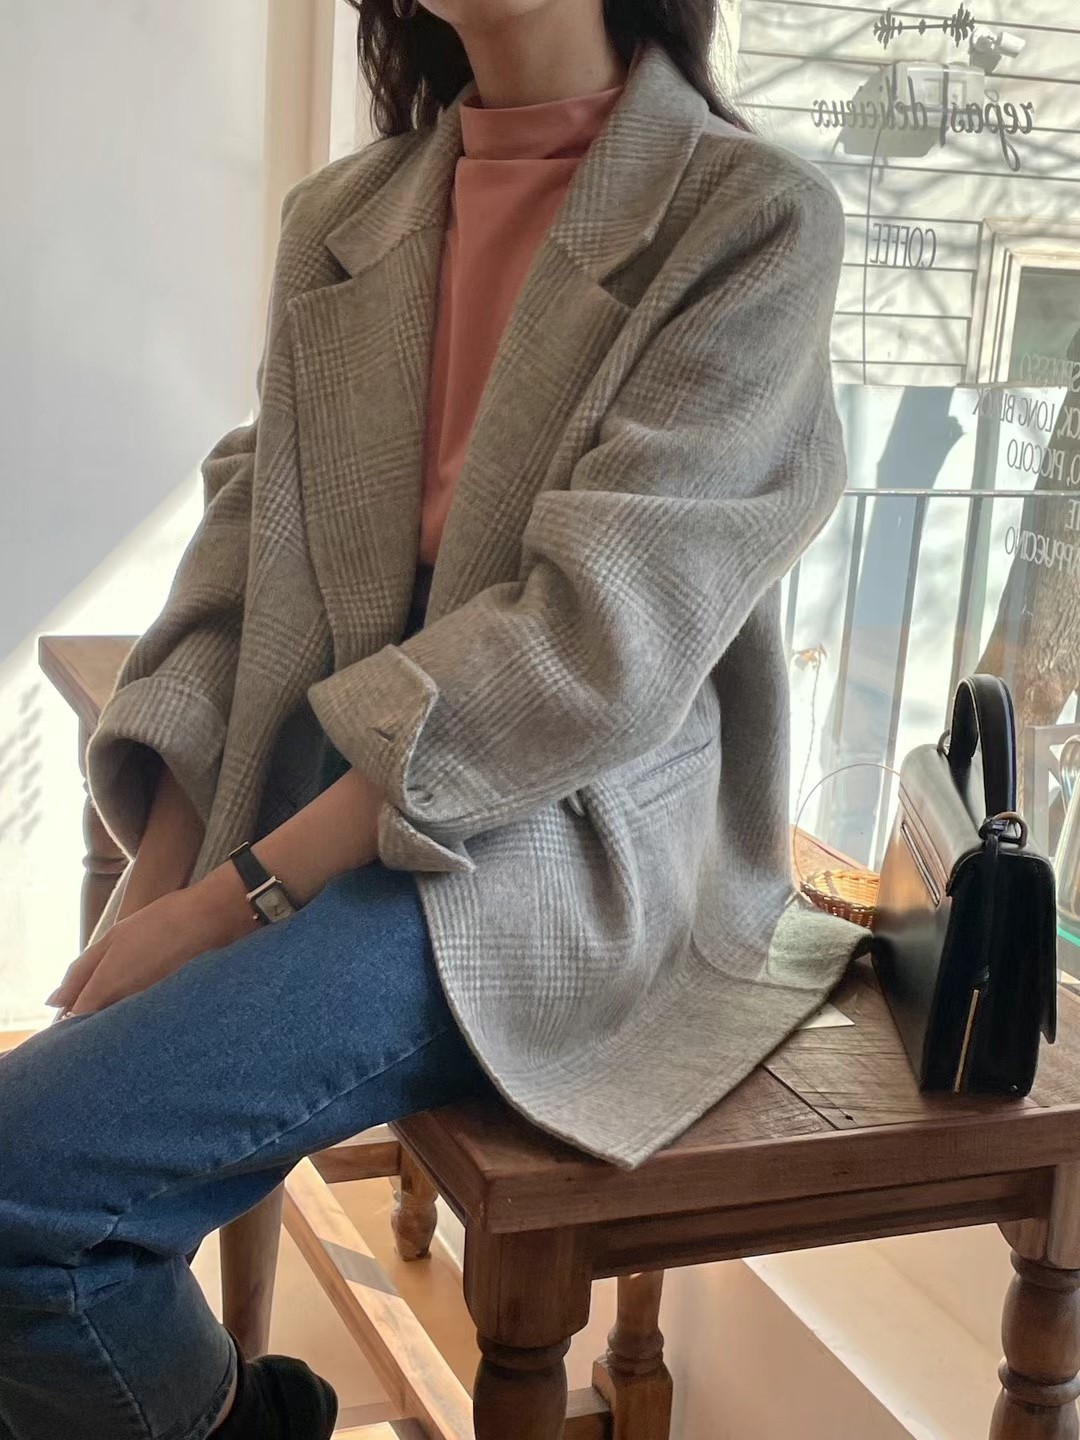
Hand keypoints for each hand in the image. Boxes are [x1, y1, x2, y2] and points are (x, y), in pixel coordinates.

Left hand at [49, 865, 254, 1016]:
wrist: (214, 918)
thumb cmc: (161, 922)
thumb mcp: (113, 938)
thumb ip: (80, 971)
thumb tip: (53, 1001)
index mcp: (107, 989)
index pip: (74, 1023)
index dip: (68, 1021)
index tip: (69, 1014)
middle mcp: (127, 1009)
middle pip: (99, 1029)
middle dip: (93, 1023)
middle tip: (102, 1000)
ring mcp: (150, 1013)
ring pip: (122, 1026)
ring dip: (118, 1018)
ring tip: (132, 992)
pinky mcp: (171, 1013)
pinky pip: (146, 1022)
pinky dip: (142, 1015)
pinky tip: (152, 992)